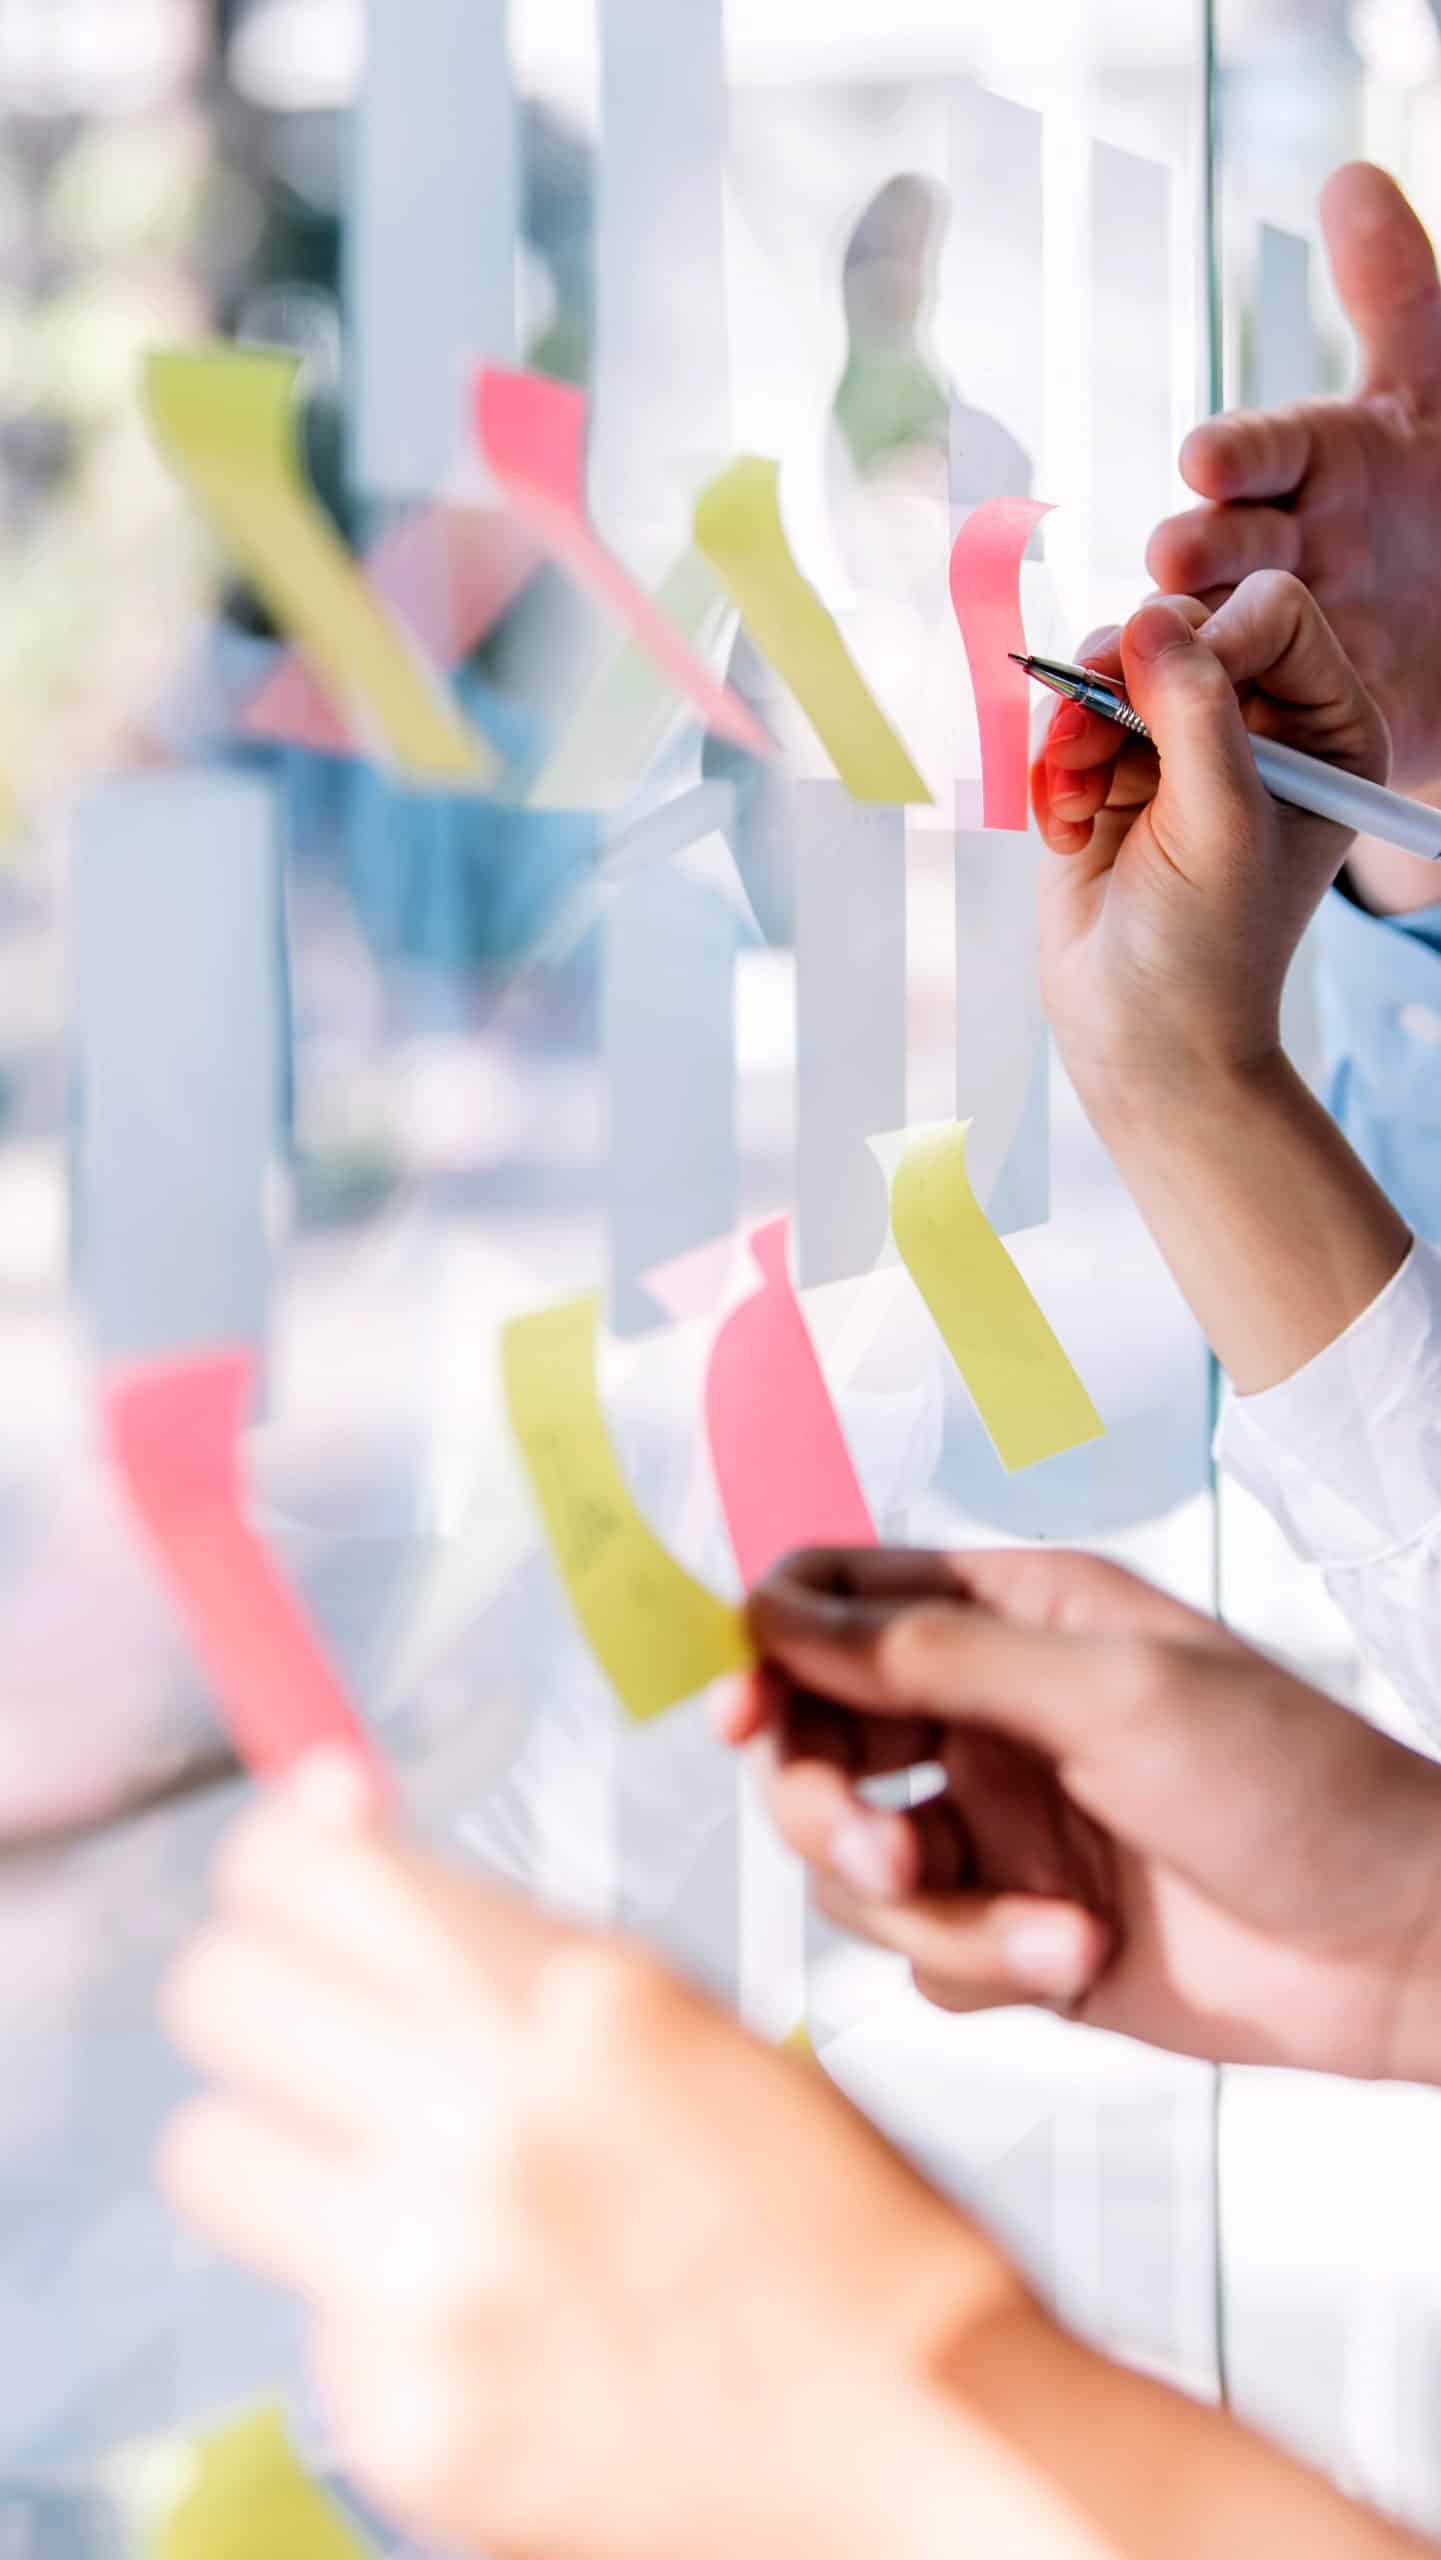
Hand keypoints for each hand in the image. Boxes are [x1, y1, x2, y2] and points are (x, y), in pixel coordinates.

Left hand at [156, 1752, 1033, 2559]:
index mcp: (576, 1997)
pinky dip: (370, 2302)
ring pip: (211, 2151)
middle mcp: (489, 2124)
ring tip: (387, 2176)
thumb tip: (327, 1816)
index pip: (296, 1869)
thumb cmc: (821, 2210)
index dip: (283, 1859)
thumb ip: (494, 1932)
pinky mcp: (408, 2421)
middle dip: (263, 1987)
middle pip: (218, 1992)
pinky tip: (481, 2312)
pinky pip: (308, 2313)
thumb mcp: (674, 2015)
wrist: (919, 2432)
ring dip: (281, 2146)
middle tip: (323, 2020)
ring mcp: (437, 2282)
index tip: (304, 1872)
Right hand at [724, 1547, 1440, 2082]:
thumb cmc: (1292, 1783)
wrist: (1399, 1946)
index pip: (837, 1603)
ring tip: (1053, 1934)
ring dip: (938, 1914)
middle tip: (884, 1858)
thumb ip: (933, 1656)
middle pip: (815, 1744)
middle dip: (828, 1809)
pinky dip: (989, 1965)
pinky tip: (1088, 1955)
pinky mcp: (1017, 1934)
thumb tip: (778, 1611)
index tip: (743, 1711)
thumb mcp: (1110, 1693)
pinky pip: (926, 1957)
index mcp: (1011, 1616)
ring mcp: (998, 1826)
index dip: (770, 1650)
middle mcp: (987, 1715)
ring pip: (857, 1869)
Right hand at [1032, 572, 1387, 1118]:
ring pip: (1110, 666)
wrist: (1141, 1038)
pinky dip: (1052, 771)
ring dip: (1075, 729)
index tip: (1166, 696)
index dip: (1215, 635)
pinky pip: (1064, 718)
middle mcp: (1259, 726)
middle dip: (1123, 681)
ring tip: (1073, 800)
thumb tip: (1150, 617)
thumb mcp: (1218, 825)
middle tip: (1087, 739)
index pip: (1275, 613)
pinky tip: (1064, 832)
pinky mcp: (1112, 773)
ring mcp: (1179, 746)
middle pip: (1182, 625)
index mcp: (1326, 730)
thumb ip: (1194, 713)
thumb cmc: (1206, 952)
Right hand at [1149, 162, 1440, 790]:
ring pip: (1200, 640)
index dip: (1239, 457)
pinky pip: (1218, 730)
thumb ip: (1395, 295)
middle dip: (1197, 553)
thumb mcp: (1437, 400)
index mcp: (1310, 472)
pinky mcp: (1286, 726)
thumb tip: (1347, 179)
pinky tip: (1138, 734)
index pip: (1265, 453)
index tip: (1209, 460)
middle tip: (1177, 560)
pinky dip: (1171, 734)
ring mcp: (1270, 643)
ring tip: (1142, 652)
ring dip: (1166, 648)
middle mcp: (1275, 553)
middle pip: (1221, 550)